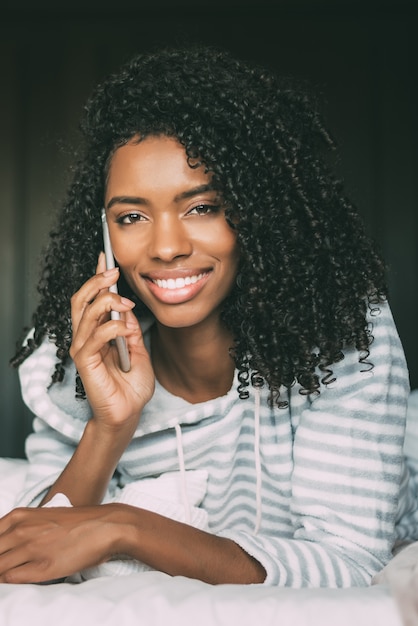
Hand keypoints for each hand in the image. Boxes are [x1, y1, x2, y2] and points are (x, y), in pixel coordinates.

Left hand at [0, 505, 121, 583]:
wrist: (105, 526)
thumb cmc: (75, 523)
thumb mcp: (42, 517)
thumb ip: (20, 528)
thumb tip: (6, 543)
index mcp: (20, 516)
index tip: (2, 554)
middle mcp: (22, 530)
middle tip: (4, 564)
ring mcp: (31, 549)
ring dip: (0, 573)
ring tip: (6, 574)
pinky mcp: (42, 567)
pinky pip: (12, 579)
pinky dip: (8, 582)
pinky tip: (15, 580)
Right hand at [70, 253, 154, 432]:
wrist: (128, 414)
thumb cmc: (131, 387)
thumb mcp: (138, 350)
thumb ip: (131, 330)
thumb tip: (127, 308)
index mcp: (96, 332)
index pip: (90, 299)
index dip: (95, 277)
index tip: (105, 256)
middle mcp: (85, 337)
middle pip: (80, 299)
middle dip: (96, 281)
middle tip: (114, 271)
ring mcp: (83, 348)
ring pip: (85, 312)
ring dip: (106, 300)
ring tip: (125, 303)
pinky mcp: (84, 361)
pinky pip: (95, 335)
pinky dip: (112, 326)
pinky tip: (126, 329)